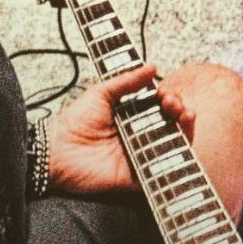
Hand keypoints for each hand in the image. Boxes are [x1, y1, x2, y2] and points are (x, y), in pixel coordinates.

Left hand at [46, 64, 195, 194]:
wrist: (56, 151)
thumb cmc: (74, 122)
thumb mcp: (101, 93)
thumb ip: (126, 81)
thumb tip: (151, 66)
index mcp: (132, 117)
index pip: (161, 107)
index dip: (169, 98)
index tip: (165, 92)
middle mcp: (140, 136)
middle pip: (172, 124)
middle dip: (180, 109)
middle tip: (171, 102)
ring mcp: (140, 156)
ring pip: (175, 145)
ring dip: (186, 128)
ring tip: (184, 114)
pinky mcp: (138, 177)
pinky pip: (163, 171)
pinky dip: (178, 158)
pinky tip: (181, 139)